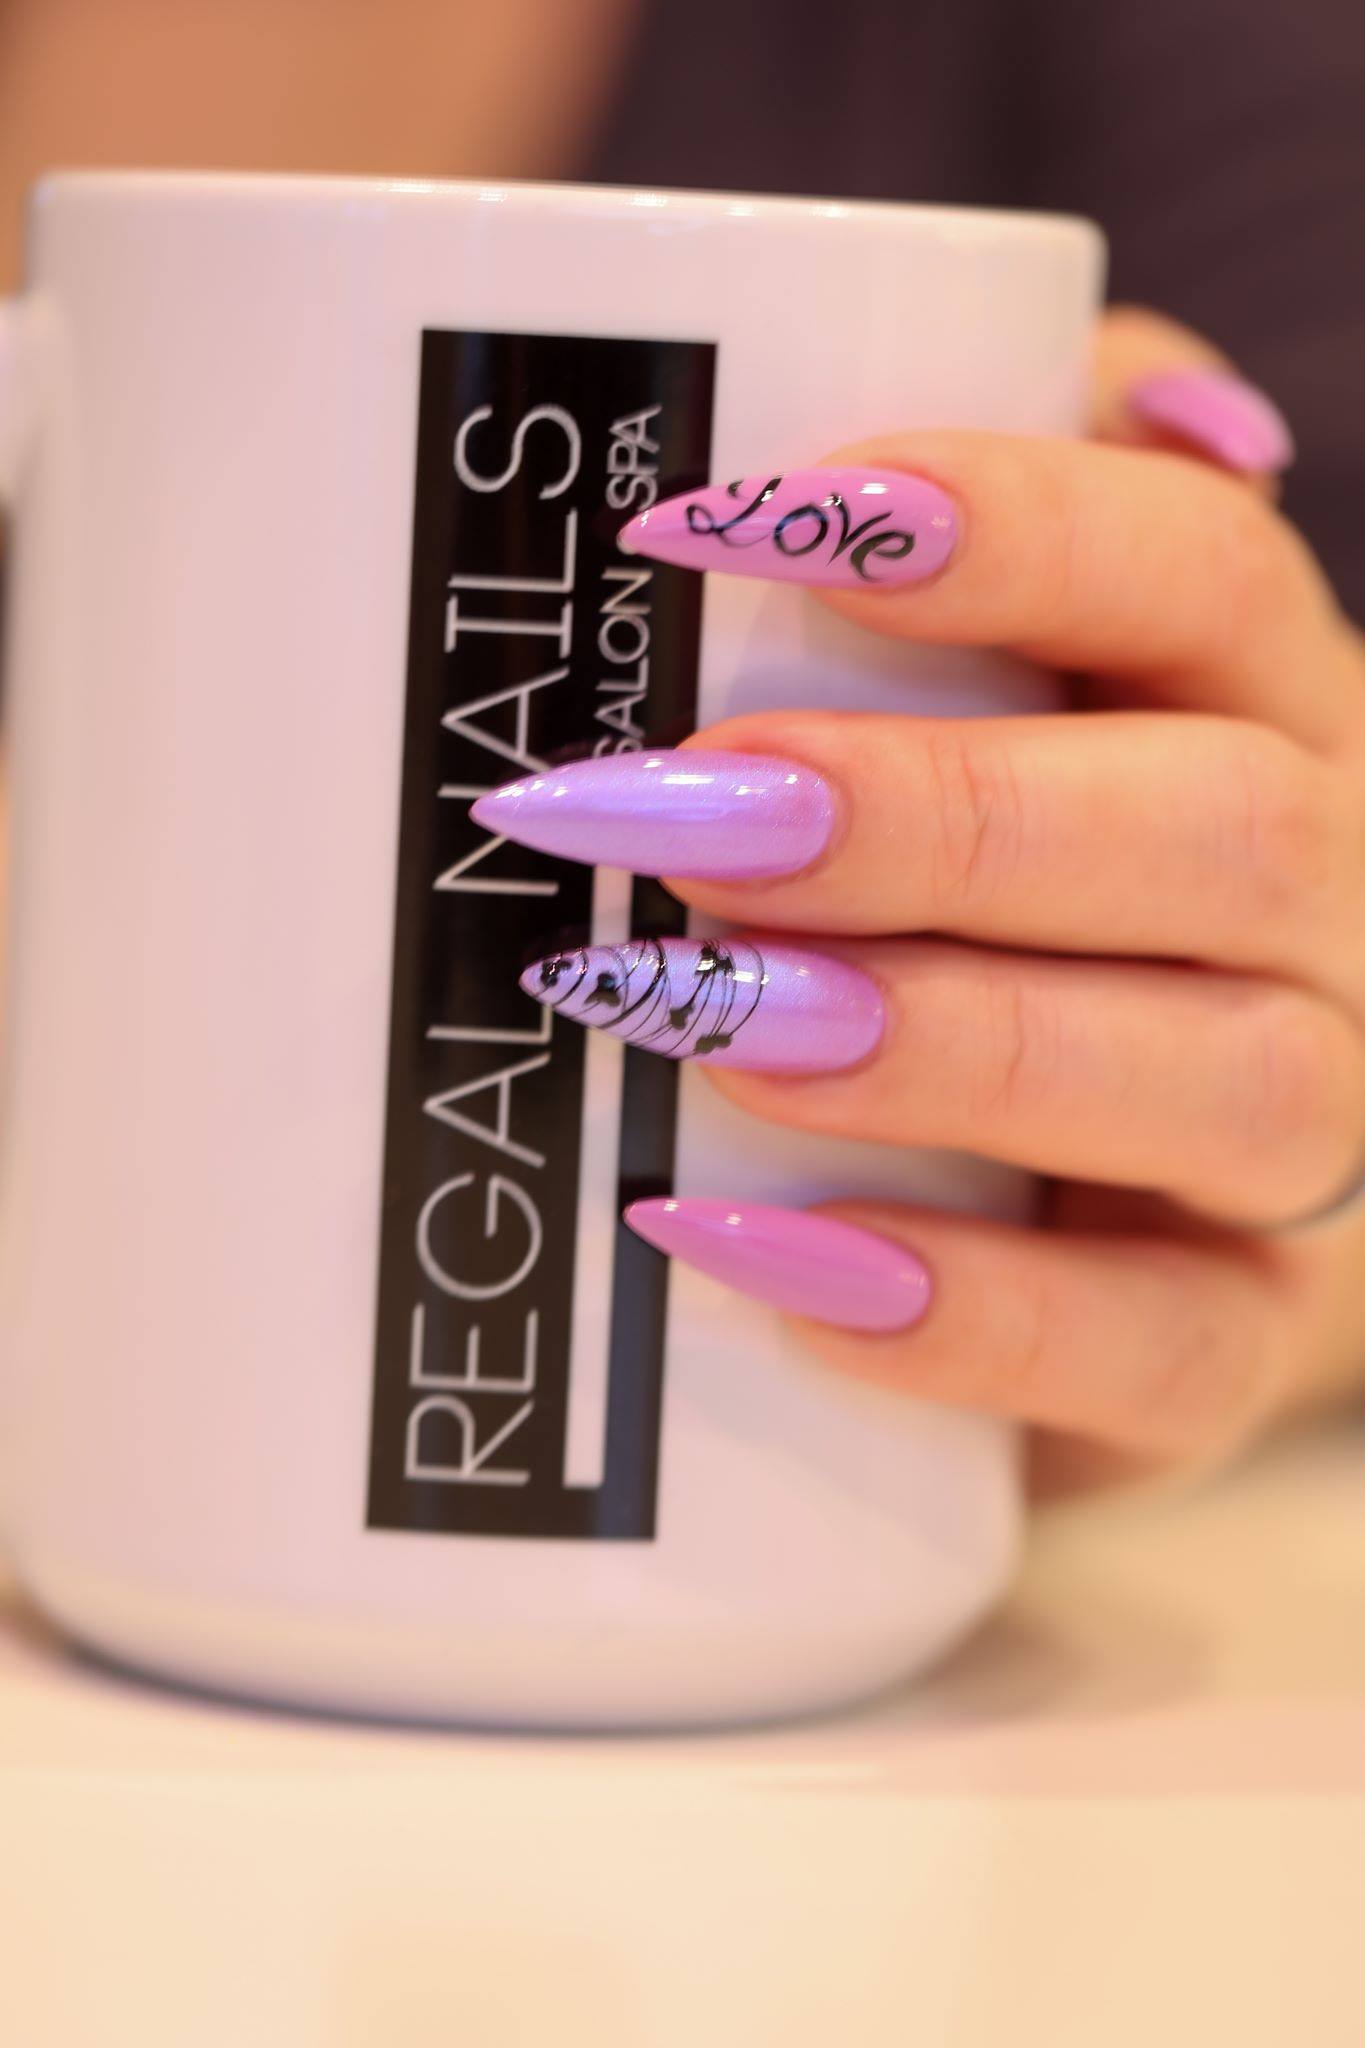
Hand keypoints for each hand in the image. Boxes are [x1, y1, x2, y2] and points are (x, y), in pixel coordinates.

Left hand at [480, 308, 1364, 1494]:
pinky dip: (978, 1316)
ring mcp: (1304, 1132)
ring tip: (719, 1026)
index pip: (1202, 570)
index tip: (741, 525)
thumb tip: (764, 441)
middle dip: (954, 818)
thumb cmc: (1009, 883)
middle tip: (694, 823)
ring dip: (965, 1049)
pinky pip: (1174, 1344)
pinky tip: (776, 1263)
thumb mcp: (979, 701)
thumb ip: (919, 561)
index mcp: (1254, 706)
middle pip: (1229, 828)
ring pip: (1235, 1081)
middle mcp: (1320, 907)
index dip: (1008, 529)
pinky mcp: (1240, 1327)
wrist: (1116, 1185)